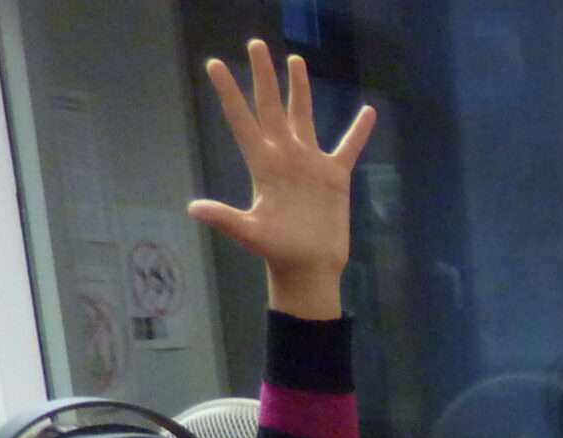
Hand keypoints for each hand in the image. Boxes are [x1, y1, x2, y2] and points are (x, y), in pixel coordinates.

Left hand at [188, 40, 375, 319]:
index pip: (242, 121)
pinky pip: (348, 147)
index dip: (229, 93)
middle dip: (264, 76)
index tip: (215, 65)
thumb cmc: (278, 252)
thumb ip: (226, 218)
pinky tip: (368, 111)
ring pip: (303, 116)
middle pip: (272, 107)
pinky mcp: (334, 176)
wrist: (309, 268)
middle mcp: (283, 157)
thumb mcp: (251, 234)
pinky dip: (358, 131)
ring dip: (300, 90)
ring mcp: (309, 164)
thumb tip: (194, 208)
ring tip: (296, 60)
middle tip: (255, 44)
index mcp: (262, 165)